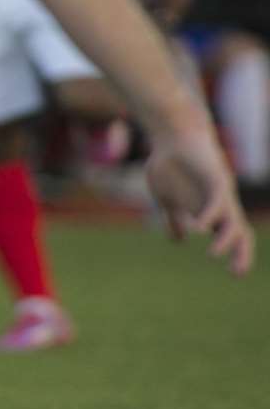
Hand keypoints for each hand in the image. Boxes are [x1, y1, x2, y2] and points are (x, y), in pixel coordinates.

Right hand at [146, 125, 253, 275]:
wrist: (172, 134)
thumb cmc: (169, 163)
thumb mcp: (167, 198)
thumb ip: (175, 218)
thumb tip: (180, 240)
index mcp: (212, 209)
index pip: (232, 235)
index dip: (238, 254)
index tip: (236, 273)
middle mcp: (221, 203)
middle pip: (241, 233)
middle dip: (242, 254)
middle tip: (236, 274)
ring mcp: (220, 192)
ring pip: (233, 221)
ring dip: (227, 241)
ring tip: (213, 255)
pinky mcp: (216, 180)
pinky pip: (217, 203)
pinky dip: (208, 217)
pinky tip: (199, 229)